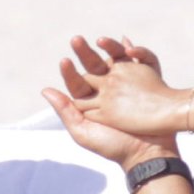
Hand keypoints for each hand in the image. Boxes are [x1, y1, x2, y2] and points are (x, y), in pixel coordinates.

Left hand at [45, 36, 184, 164]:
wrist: (148, 153)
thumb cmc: (113, 146)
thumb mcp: (83, 132)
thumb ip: (65, 111)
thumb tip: (45, 90)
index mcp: (88, 104)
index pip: (75, 83)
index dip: (69, 72)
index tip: (65, 61)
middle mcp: (105, 93)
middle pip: (92, 68)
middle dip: (84, 53)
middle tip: (76, 40)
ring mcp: (124, 88)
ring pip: (112, 62)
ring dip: (107, 48)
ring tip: (100, 40)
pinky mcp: (142, 85)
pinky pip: (136, 65)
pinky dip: (133, 53)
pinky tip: (127, 45)